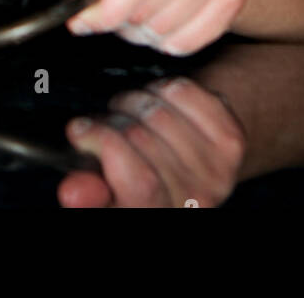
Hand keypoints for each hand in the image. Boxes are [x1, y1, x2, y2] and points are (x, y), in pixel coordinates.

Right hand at [58, 76, 245, 206]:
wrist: (187, 166)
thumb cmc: (135, 175)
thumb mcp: (104, 189)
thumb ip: (89, 194)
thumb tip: (73, 192)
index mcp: (155, 215)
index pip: (139, 183)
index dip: (104, 145)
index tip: (80, 129)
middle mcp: (193, 204)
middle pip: (143, 139)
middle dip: (113, 117)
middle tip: (107, 120)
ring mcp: (217, 172)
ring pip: (161, 113)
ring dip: (135, 99)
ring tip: (131, 110)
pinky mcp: (231, 140)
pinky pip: (186, 94)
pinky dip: (165, 87)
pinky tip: (160, 101)